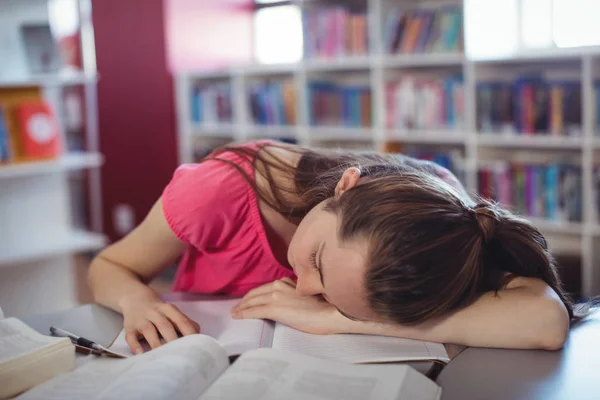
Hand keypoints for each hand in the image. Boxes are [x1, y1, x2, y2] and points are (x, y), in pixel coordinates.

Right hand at [119, 290, 199, 353]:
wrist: (135, 298)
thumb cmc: (159, 310)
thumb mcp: (172, 312)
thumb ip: (185, 322)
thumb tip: (199, 336)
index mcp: (169, 309)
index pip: (181, 321)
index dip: (189, 333)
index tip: (195, 346)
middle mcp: (155, 313)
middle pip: (165, 326)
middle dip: (173, 340)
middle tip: (180, 355)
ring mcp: (141, 319)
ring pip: (149, 331)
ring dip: (156, 344)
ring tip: (162, 357)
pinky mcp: (129, 327)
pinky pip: (131, 337)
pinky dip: (135, 346)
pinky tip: (141, 355)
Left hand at [230, 278, 351, 334]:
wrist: (330, 313)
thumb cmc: (323, 307)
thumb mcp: (305, 295)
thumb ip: (293, 294)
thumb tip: (286, 301)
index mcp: (286, 281)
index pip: (264, 288)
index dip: (253, 295)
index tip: (246, 300)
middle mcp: (278, 285)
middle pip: (255, 293)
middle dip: (244, 301)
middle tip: (235, 308)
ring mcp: (276, 296)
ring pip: (252, 301)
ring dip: (241, 307)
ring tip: (234, 312)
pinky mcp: (274, 308)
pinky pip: (253, 311)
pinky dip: (243, 314)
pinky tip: (236, 316)